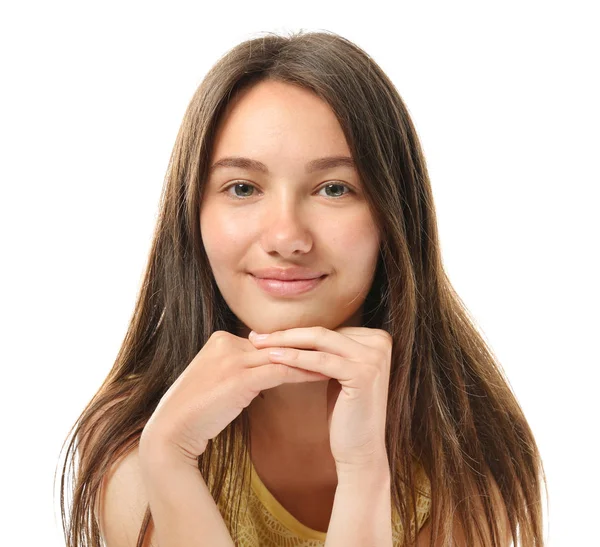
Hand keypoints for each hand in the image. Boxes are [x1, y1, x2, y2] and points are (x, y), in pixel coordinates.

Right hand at [139, 330, 329, 465]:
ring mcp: (232, 358)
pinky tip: (322, 375)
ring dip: (311, 358)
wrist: (172, 431)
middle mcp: (225, 343)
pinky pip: (280, 371)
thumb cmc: (196, 412)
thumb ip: (239, 368)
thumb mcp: (218, 380)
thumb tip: (267, 368)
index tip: (316, 349)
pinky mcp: (239, 377)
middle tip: (334, 350)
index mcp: (219, 340)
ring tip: (335, 361)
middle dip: (306, 348)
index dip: (292, 347)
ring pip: (282, 354)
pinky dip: (303, 373)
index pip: (266, 342)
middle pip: (276, 344)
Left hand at [248, 326, 391, 471]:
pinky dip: (294, 358)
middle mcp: (381, 342)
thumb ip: (329, 349)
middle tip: (255, 336)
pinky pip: (321, 361)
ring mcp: (375, 357)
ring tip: (258, 345)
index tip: (266, 334)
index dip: (295, 332)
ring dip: (285, 342)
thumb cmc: (345, 412)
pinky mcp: (364, 373)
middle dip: (286, 334)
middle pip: (323, 333)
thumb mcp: (338, 372)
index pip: (328, 329)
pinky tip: (273, 358)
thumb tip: (297, 328)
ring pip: (319, 342)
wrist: (361, 450)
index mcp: (378, 338)